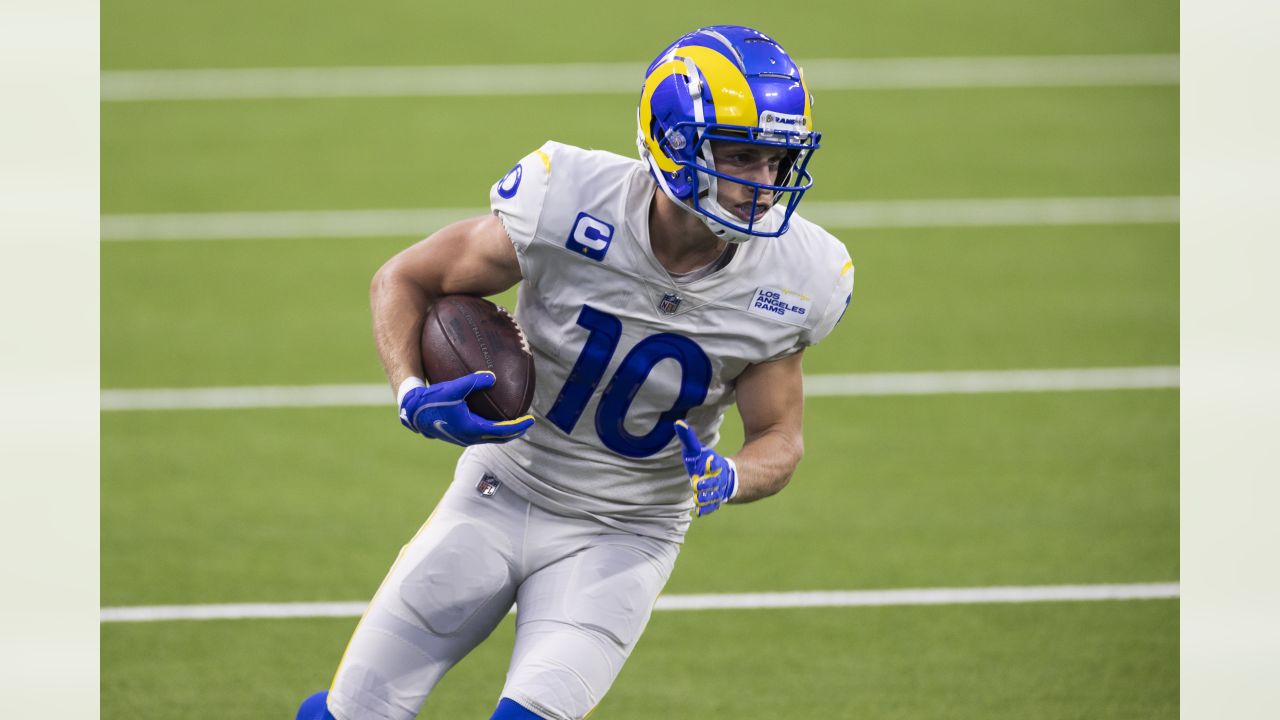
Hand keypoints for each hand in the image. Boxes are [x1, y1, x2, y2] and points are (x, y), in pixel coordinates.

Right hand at [399, 371, 533, 445]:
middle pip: (499, 438)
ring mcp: (463, 438)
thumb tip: (493, 376)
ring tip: (514, 422)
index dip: (518, 427)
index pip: (502, 432)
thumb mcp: (453, 388)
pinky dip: (492, 429)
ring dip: (504, 432)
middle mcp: (469, 437)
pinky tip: (493, 418)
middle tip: (528, 423)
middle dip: (515, 431)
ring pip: (490, 438)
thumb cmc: (432, 400)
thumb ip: (473, 381)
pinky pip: (481, 434)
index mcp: (472, 428)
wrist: (413, 412)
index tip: (531, 420)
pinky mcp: (458, 434)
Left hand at [674, 420, 737, 516]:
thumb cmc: (704, 462)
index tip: (707, 466)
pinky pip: (711, 507)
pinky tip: (700, 511)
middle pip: (713, 483)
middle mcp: (717, 479)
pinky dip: (706, 509)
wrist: (723, 477)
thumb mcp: (697, 450)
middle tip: (697, 485)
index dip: (711, 466)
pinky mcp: (714, 501)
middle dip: (705, 484)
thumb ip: (688, 439)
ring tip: (698, 499)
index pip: (714, 465)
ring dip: (705, 498)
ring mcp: (717, 491)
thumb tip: (678, 423)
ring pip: (713, 496)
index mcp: (714, 465)